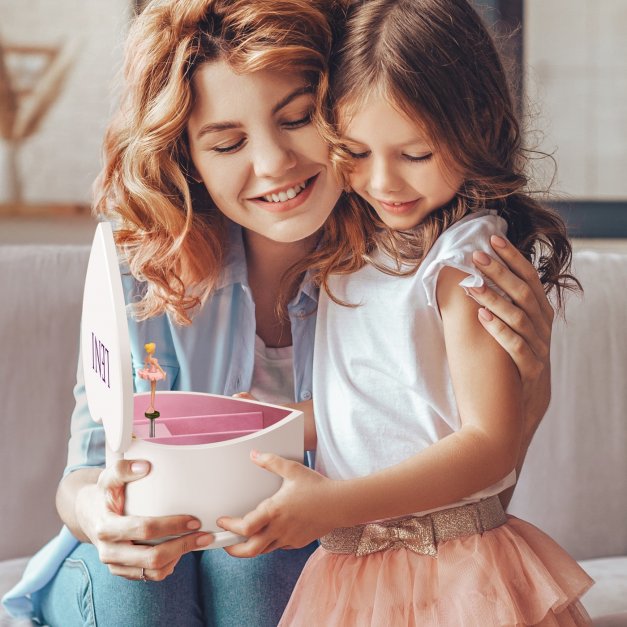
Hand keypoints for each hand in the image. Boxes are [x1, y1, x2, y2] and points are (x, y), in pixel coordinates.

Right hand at [75, 460, 213, 580]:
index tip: (193, 520)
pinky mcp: (123, 572)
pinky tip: (180, 550)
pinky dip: (169, 565)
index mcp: (107, 528)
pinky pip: (150, 576)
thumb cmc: (103, 494)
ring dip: (179, 558)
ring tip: (196, 542)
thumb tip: (144, 466)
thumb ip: (123, 469)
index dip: (171, 525)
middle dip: (182, 547)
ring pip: (153, 571)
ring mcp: (116, 565)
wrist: (88, 514)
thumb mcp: (108, 477)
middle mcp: (109, 552)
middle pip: (152, 557)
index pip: (144, 529)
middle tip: (204, 535)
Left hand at [217, 451, 336, 557]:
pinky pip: (278, 546)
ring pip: (263, 550)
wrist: (340, 504)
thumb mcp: (292, 469)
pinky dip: (268, 543)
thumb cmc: (316, 486)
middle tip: (225, 543)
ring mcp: (288, 538)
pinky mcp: (297, 542)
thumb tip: (253, 454)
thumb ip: (271, 461)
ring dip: (250, 547)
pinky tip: (268, 533)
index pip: (245, 527)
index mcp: (274, 511)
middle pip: (250, 550)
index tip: (222, 520)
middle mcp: (279, 528)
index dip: (230, 526)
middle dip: (233, 549)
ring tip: (242, 540)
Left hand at [469, 235, 552, 439]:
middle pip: (524, 293)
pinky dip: (499, 330)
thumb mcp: (510, 334)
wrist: (517, 414)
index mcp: (539, 316)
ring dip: (494, 298)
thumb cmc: (508, 367)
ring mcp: (539, 350)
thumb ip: (502, 308)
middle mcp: (543, 329)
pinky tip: (481, 316)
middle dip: (500, 271)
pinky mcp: (530, 372)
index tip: (492, 238)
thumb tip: (475, 277)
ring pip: (520, 317)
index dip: (512, 257)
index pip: (528, 279)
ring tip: (471, 285)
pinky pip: (516, 347)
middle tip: (475, 255)